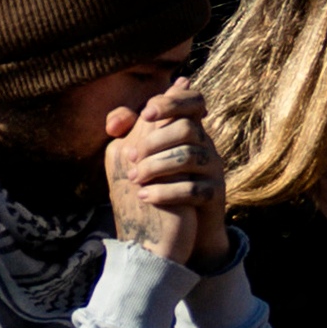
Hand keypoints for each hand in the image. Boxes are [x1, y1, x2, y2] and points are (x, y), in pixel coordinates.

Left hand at [107, 80, 231, 271]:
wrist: (177, 225)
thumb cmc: (158, 183)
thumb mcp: (143, 157)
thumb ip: (129, 137)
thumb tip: (112, 125)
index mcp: (190, 130)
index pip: (193, 102)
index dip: (171, 102)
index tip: (145, 114)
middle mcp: (206, 146)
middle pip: (188, 128)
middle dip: (155, 140)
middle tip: (131, 157)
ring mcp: (213, 170)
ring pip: (190, 156)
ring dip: (156, 166)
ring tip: (135, 179)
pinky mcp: (214, 195)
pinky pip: (194, 189)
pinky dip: (165, 192)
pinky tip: (144, 197)